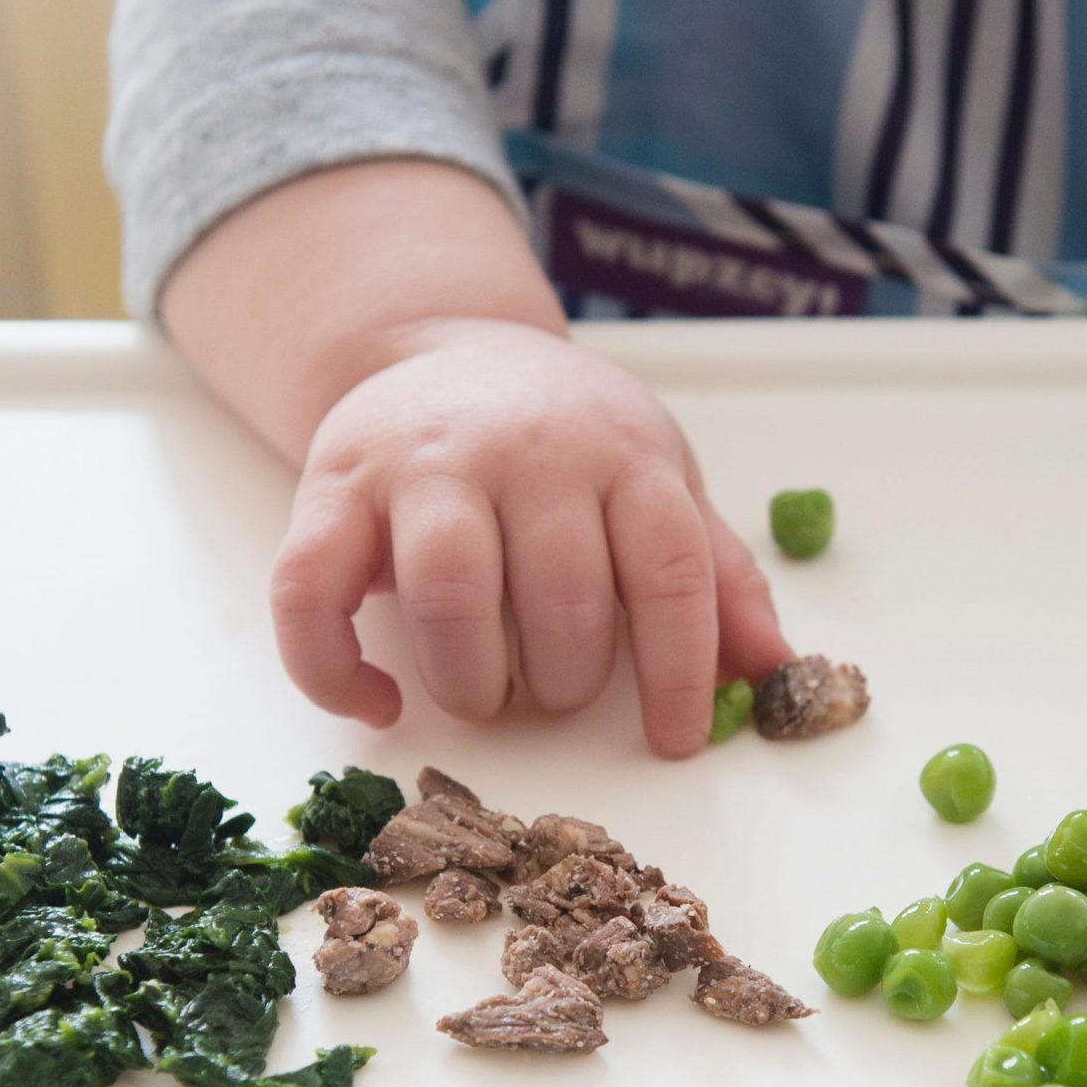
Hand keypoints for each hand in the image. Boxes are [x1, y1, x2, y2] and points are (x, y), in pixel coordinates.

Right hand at [271, 320, 788, 754]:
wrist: (444, 347)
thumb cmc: (569, 441)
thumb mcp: (659, 481)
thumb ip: (715, 573)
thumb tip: (776, 667)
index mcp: (622, 453)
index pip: (667, 569)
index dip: (678, 668)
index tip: (675, 740)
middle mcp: (525, 450)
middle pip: (560, 590)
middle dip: (567, 677)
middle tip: (559, 696)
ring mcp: (422, 465)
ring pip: (449, 590)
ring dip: (472, 679)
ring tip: (486, 697)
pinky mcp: (331, 488)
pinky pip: (310, 591)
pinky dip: (334, 669)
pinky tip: (379, 702)